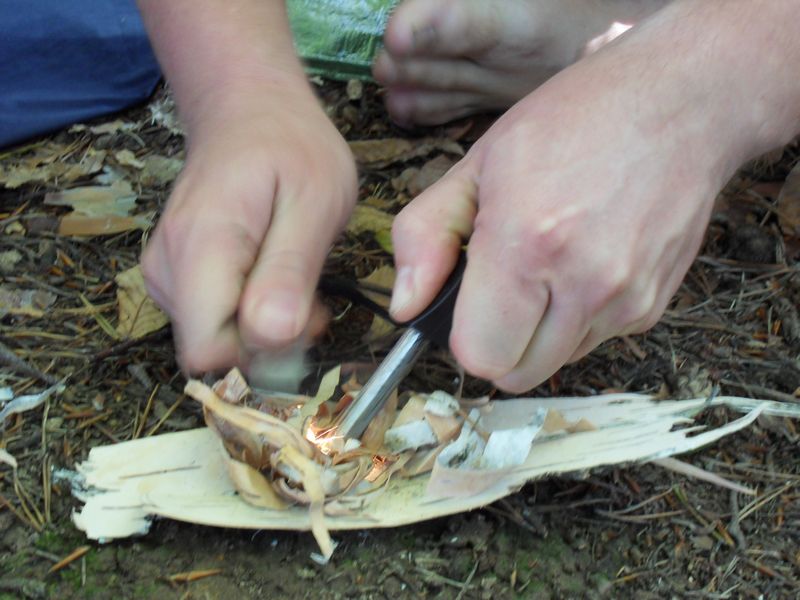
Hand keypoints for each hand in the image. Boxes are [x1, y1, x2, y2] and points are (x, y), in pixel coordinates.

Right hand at [142, 81, 356, 372]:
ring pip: (214, 339)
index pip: (208, 352)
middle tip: (311, 296)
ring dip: (264, 326)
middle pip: (212, 351)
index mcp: (199, 248)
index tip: (304, 319)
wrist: (248, 111)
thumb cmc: (291, 147)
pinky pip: (212, 320)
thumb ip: (290, 270)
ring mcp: (164, 273)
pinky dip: (250, 312)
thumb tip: (270, 338)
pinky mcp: (175, 276)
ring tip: (296, 275)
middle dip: (269, 341)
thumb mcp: (316, 200)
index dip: (262, 353)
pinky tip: (274, 275)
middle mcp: (166, 267)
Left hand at [388, 19, 753, 391]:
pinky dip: (576, 318)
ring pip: (554, 362)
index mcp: (527, 244)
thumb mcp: (478, 163)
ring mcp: (626, 301)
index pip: (478, 356)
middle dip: (496, 342)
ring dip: (537, 332)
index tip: (463, 303)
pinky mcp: (652, 308)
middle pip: (515, 374)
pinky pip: (593, 341)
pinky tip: (582, 262)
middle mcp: (584, 284)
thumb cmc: (574, 122)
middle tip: (500, 288)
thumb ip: (426, 236)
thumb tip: (405, 306)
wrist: (679, 104)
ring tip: (545, 266)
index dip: (461, 334)